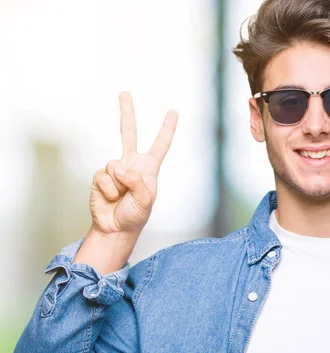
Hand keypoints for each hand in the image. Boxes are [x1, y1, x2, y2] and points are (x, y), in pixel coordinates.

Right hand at [89, 92, 177, 236]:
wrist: (115, 228)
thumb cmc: (135, 214)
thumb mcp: (146, 200)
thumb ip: (138, 182)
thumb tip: (120, 168)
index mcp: (149, 168)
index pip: (160, 145)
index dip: (167, 129)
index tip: (174, 112)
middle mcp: (131, 164)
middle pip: (128, 133)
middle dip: (126, 112)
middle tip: (124, 93)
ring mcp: (114, 169)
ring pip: (114, 165)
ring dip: (118, 184)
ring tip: (121, 197)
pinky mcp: (99, 176)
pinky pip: (103, 176)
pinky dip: (108, 190)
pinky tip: (110, 198)